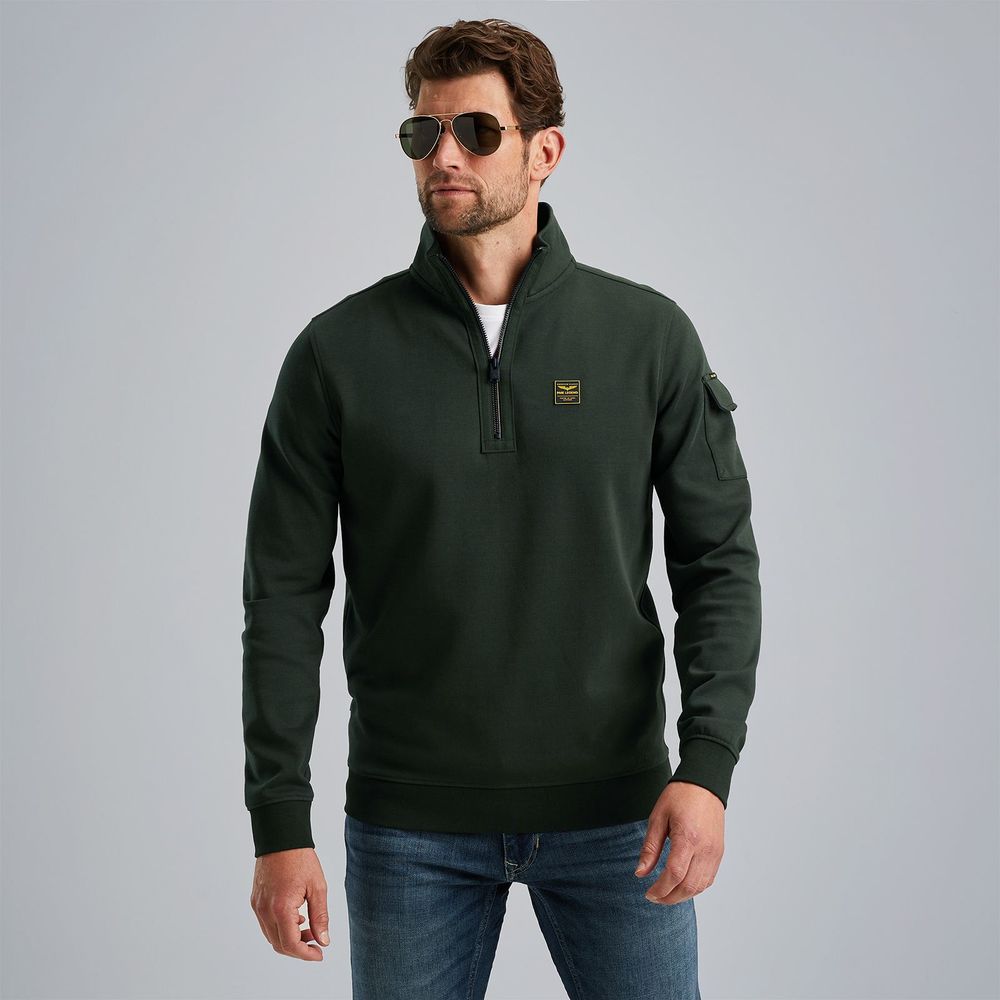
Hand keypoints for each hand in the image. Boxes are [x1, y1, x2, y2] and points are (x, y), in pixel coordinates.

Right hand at [250, 847, 330, 959]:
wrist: (281, 838)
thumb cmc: (301, 859)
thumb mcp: (317, 887)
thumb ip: (320, 917)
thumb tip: (323, 940)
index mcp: (281, 908)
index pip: (290, 944)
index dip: (306, 954)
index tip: (319, 954)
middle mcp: (265, 910)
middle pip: (279, 944)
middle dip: (299, 948)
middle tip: (316, 943)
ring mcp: (257, 906)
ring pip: (271, 936)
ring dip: (289, 939)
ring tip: (308, 928)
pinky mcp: (255, 900)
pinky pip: (266, 924)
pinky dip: (280, 928)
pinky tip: (296, 917)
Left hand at [634, 780, 723, 904]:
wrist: (704, 784)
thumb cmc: (679, 796)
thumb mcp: (658, 817)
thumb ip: (650, 848)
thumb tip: (640, 873)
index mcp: (688, 838)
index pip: (674, 874)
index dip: (660, 889)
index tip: (648, 894)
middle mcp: (705, 849)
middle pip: (689, 886)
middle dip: (670, 898)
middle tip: (654, 897)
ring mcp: (715, 852)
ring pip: (701, 887)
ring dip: (682, 896)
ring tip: (666, 894)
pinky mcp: (719, 853)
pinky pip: (709, 879)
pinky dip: (695, 888)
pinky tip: (682, 885)